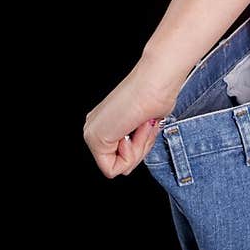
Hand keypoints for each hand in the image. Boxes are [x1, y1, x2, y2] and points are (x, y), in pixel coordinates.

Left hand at [83, 58, 180, 178]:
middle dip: (140, 150)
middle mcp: (93, 127)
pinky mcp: (95, 139)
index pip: (121, 156)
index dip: (141, 147)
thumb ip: (136, 141)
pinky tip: (134, 129)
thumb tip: (130, 162)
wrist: (156, 80)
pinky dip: (132, 155)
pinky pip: (115, 169)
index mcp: (104, 122)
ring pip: (119, 167)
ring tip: (141, 124)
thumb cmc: (157, 94)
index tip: (146, 124)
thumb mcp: (147, 125)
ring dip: (139, 149)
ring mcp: (92, 133)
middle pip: (120, 163)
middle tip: (144, 125)